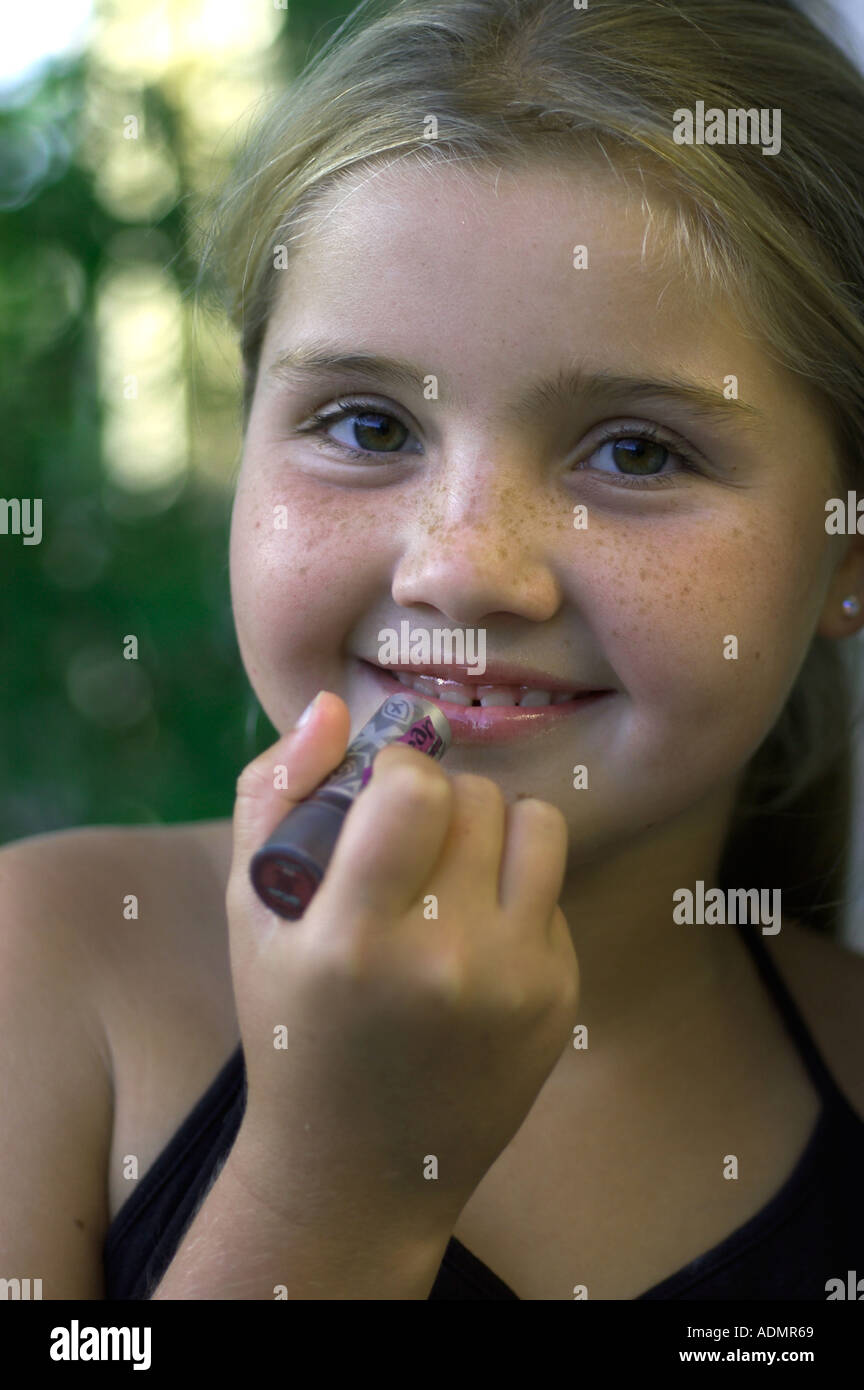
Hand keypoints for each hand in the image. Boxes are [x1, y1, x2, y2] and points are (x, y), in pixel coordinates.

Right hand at [225, 691, 579, 1234]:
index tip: (377, 796)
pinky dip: (516, 894)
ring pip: (537, 825)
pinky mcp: (560, 1000)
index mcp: (354, 939)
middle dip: (440, 800)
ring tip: (452, 869)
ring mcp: (516, 986)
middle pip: (478, 797)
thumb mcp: (252, 912)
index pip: (415, 788)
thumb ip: (275, 793)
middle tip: (410, 842)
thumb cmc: (291, 1023)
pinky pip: (553, 890)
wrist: (359, 1166)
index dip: (395, 772)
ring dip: (493, 829)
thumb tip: (334, 704)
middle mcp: (447, 963)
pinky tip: (474, 938)